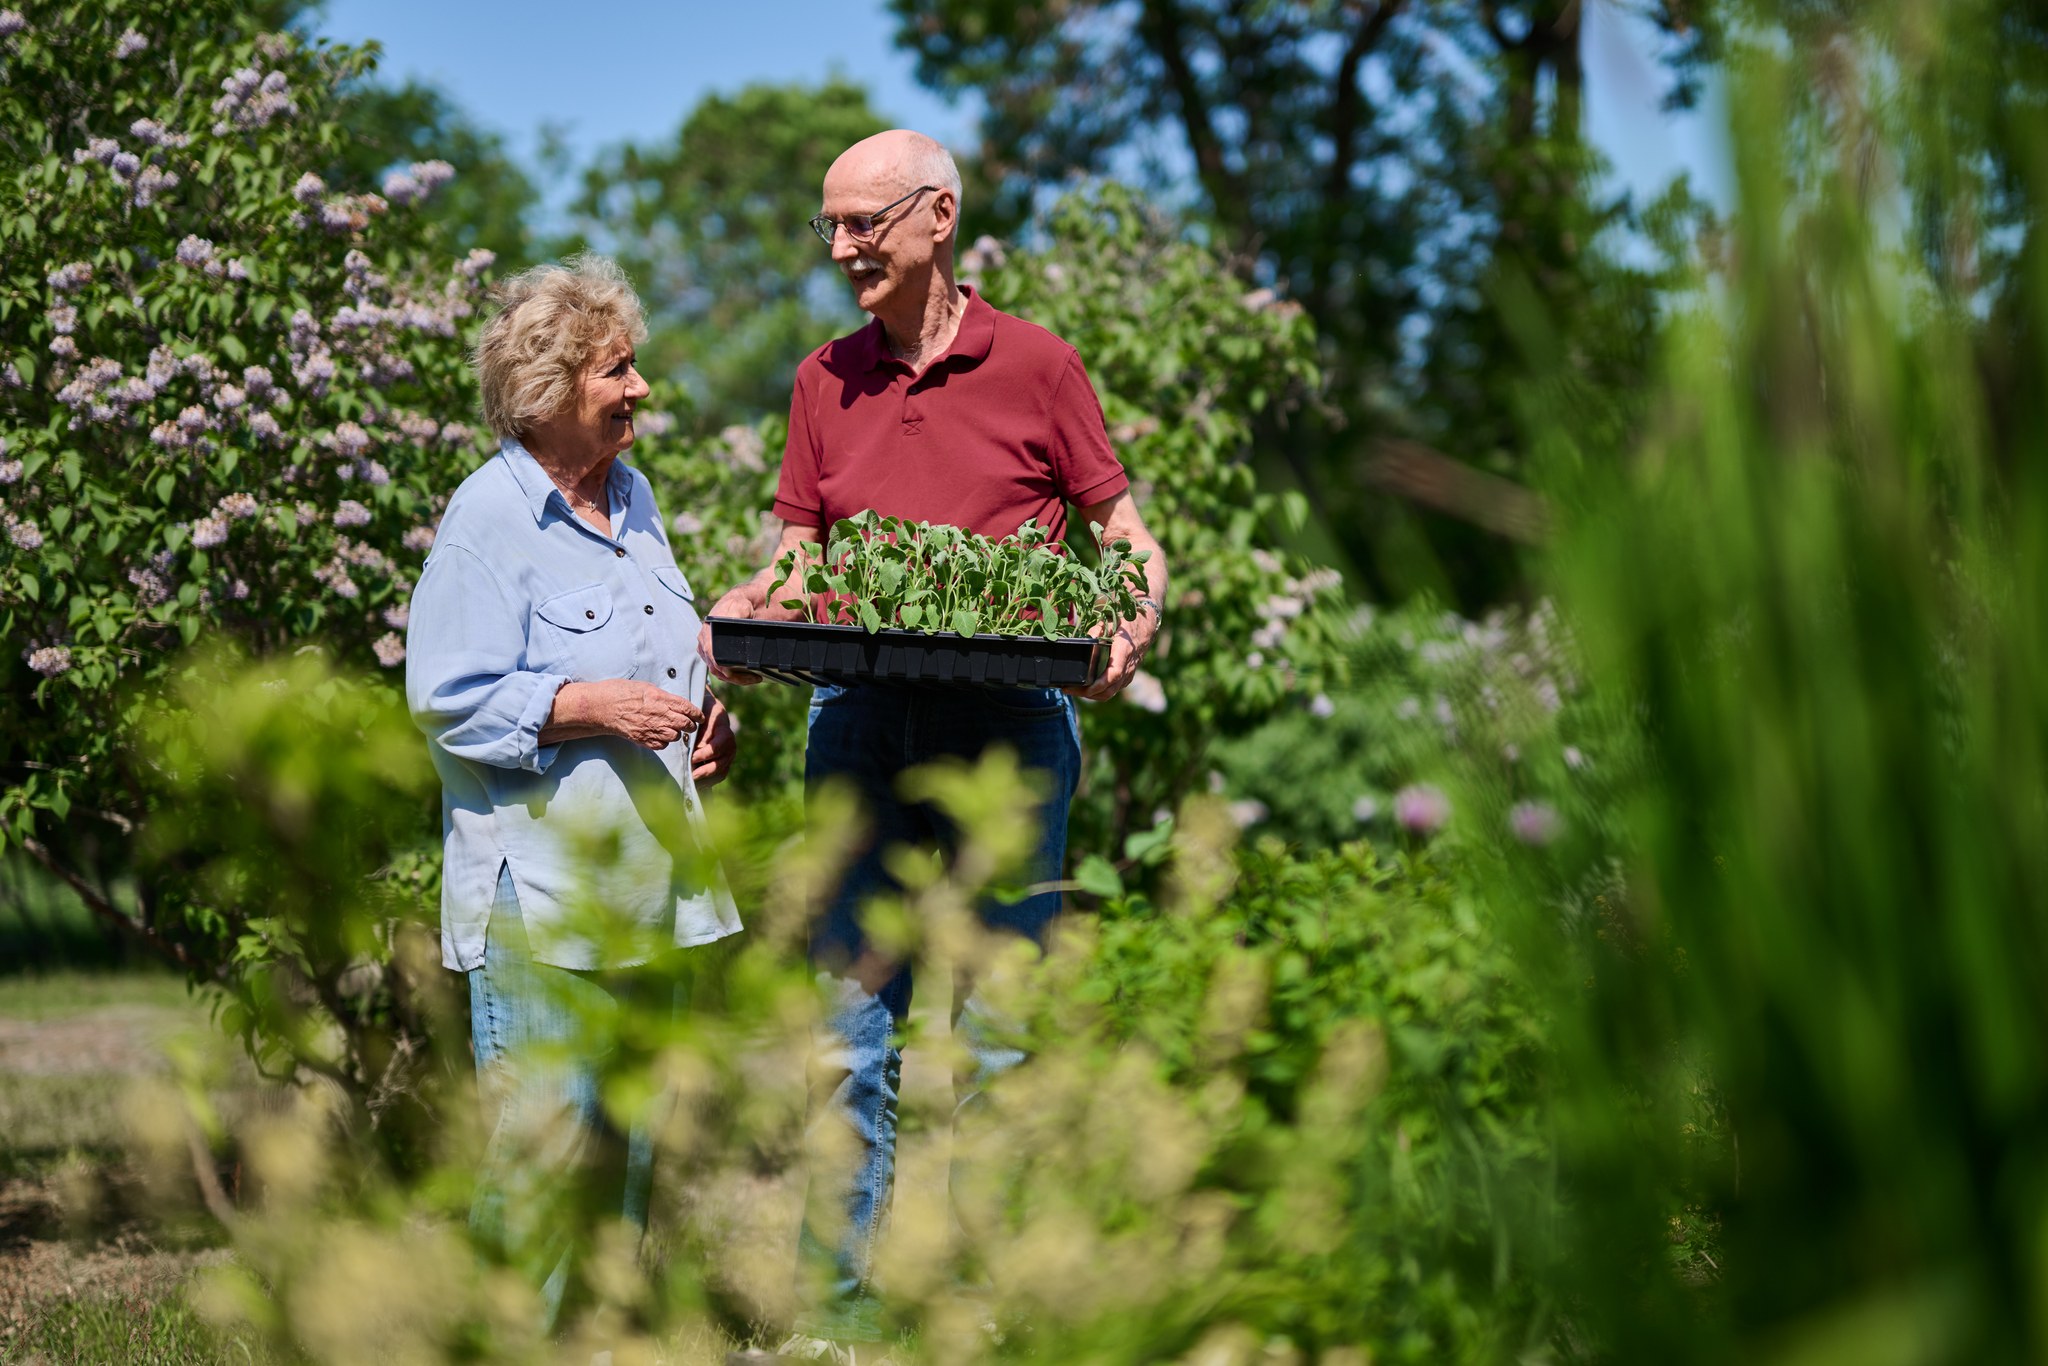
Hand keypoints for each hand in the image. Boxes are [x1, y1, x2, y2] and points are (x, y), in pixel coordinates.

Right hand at [559, 679, 703, 749]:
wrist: (601, 707)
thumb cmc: (620, 692)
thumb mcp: (644, 687)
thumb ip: (662, 695)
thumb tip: (675, 702)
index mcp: (659, 698)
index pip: (686, 707)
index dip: (696, 713)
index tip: (700, 716)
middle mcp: (657, 714)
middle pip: (685, 724)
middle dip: (690, 725)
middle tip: (690, 724)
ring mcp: (650, 728)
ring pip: (675, 736)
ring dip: (677, 733)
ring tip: (673, 729)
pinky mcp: (642, 739)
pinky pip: (662, 745)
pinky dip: (664, 742)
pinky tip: (660, 735)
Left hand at [691, 692, 736, 785]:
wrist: (713, 716)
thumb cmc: (704, 716)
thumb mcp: (702, 719)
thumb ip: (699, 735)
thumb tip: (694, 752)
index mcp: (725, 735)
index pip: (716, 748)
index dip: (704, 755)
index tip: (691, 758)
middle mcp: (730, 748)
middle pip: (719, 764)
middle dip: (704, 771)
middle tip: (690, 774)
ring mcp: (729, 757)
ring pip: (720, 772)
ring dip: (706, 779)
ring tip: (692, 782)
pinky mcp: (725, 765)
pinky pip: (719, 776)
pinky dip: (708, 782)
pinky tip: (697, 784)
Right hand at [700, 588, 763, 685]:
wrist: (737, 603)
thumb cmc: (739, 605)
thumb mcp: (739, 607)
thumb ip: (735, 615)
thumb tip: (732, 624)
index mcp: (707, 632)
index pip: (712, 656)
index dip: (723, 668)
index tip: (737, 673)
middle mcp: (704, 642)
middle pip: (715, 668)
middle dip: (735, 677)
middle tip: (754, 678)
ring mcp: (707, 649)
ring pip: (717, 672)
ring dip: (735, 678)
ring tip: (753, 678)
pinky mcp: (712, 654)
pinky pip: (719, 669)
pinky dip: (732, 675)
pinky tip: (746, 675)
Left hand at [1067, 606, 1158, 701]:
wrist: (1147, 625)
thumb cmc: (1128, 622)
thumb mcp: (1111, 622)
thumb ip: (1096, 631)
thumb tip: (1083, 641)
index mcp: (1124, 652)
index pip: (1112, 675)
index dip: (1098, 685)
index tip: (1082, 688)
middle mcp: (1128, 667)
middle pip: (1109, 690)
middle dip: (1087, 694)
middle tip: (1069, 689)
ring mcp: (1129, 673)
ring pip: (1110, 693)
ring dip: (1092, 695)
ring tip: (1074, 689)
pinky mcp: (1128, 676)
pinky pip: (1114, 689)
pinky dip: (1100, 692)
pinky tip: (1087, 687)